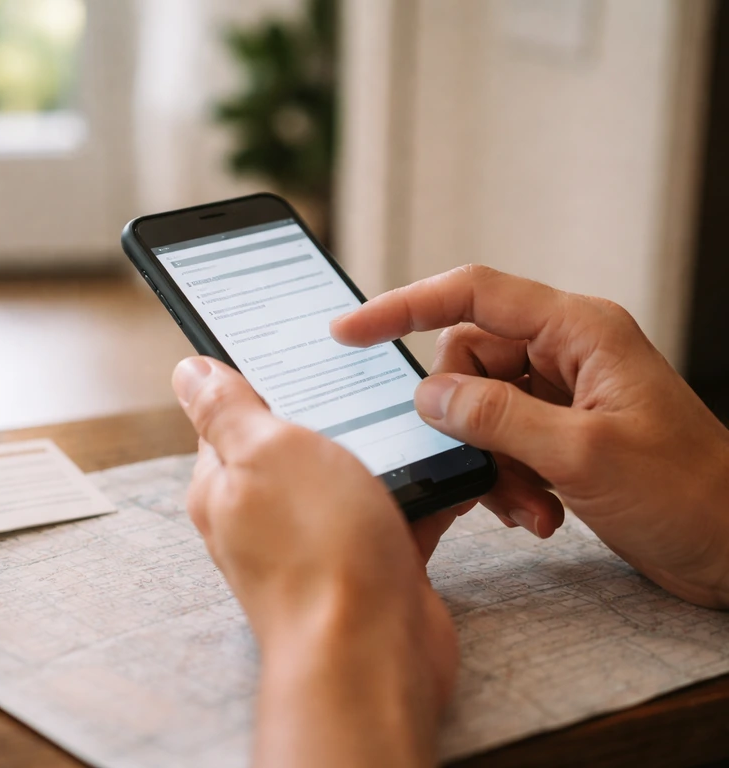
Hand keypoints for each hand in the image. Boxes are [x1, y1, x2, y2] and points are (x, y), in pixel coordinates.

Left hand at [172, 357, 461, 767]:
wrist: (372, 656)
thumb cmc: (315, 552)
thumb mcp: (264, 453)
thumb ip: (225, 409)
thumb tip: (188, 370)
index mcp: (226, 482)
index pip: (230, 414)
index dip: (262, 376)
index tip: (299, 344)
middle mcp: (266, 512)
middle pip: (300, 439)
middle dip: (338, 409)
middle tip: (375, 376)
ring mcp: (319, 539)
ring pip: (354, 473)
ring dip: (389, 448)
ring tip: (423, 416)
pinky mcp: (371, 561)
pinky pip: (399, 509)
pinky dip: (426, 490)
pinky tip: (454, 466)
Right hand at [332, 265, 728, 608]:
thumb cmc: (690, 493)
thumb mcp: (583, 454)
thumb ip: (498, 418)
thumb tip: (431, 397)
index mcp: (579, 331)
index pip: (473, 295)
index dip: (404, 306)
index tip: (350, 330)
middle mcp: (567, 353)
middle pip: (468, 361)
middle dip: (464, 421)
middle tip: (488, 471)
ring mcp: (563, 394)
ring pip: (480, 408)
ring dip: (490, 463)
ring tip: (528, 506)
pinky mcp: (561, 433)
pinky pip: (502, 442)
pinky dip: (507, 481)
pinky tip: (540, 513)